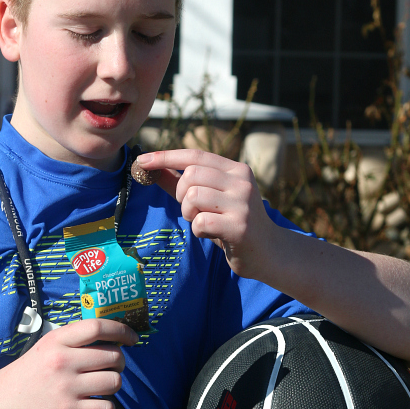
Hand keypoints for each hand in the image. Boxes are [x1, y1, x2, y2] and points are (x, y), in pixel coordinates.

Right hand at [0, 318, 137, 408]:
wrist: (1, 401)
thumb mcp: (47, 345)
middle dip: (120, 362)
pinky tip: (97, 404)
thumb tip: (114, 335)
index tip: (132, 338)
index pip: (98, 327)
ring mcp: (66, 387)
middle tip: (111, 367)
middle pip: (113, 356)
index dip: (122, 330)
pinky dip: (107, 408)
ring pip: (114, 382)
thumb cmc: (30, 371)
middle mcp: (63, 361)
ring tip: (101, 386)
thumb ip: (75, 338)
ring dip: (114, 384)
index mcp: (58, 340)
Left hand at [135, 149, 272, 278]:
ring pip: (193, 196)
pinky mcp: (239, 226)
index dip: (166, 156)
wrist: (268, 253)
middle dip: (181, 195)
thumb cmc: (233, 224)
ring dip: (189, 214)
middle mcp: (242, 181)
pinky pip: (200, 222)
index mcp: (236, 169)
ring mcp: (242, 203)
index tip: (142, 161)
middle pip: (191, 175)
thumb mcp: (211, 200)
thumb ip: (182, 184)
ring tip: (204, 222)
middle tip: (192, 210)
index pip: (195, 155)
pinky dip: (198, 230)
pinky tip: (212, 234)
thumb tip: (152, 169)